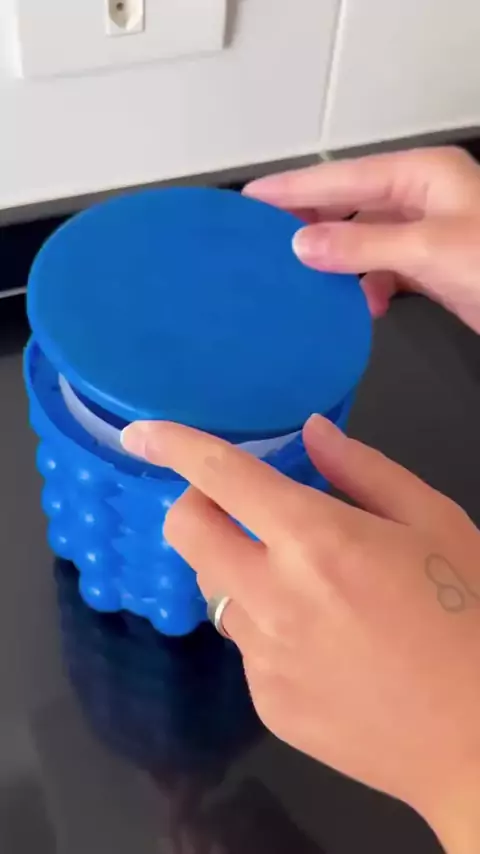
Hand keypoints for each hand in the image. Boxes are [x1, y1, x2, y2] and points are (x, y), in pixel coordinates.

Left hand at [123, 417, 479, 852]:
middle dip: (198, 507)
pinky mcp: (267, 706)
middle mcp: (274, 597)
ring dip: (240, 570)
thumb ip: (364, 471)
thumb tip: (311, 433)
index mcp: (317, 541)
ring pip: (215, 592)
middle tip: (242, 510)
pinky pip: (246, 648)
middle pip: (187, 534)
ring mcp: (264, 658)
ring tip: (306, 587)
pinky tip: (325, 647)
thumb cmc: (473, 617)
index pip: (221, 477)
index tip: (141, 433)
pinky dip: (267, 629)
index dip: (173, 445)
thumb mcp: (435, 523)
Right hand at [244, 146, 479, 333]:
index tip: (252, 200)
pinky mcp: (432, 265)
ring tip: (300, 278)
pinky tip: (356, 306)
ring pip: (365, 240)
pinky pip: (383, 269)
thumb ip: (362, 247)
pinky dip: (366, 286)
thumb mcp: (428, 251)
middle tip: (263, 241)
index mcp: (422, 175)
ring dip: (338, 261)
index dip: (294, 188)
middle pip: (351, 204)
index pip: (343, 176)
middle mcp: (421, 197)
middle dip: (311, 223)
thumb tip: (303, 245)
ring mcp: (427, 231)